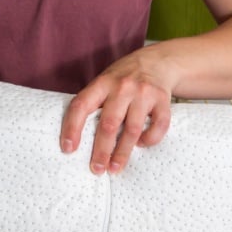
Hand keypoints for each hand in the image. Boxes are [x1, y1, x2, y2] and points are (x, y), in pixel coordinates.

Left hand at [60, 49, 175, 174]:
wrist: (158, 61)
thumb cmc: (124, 79)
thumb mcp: (105, 82)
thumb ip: (95, 104)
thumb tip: (79, 140)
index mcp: (102, 83)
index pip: (81, 106)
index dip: (72, 128)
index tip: (68, 149)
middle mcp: (122, 87)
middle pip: (109, 124)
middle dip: (101, 150)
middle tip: (96, 169)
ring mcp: (144, 93)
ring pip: (132, 129)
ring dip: (123, 152)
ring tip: (115, 168)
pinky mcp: (163, 100)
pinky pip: (158, 126)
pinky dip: (149, 139)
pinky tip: (141, 145)